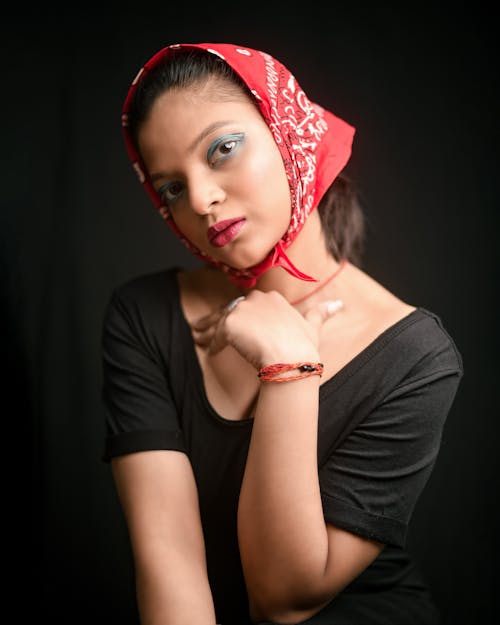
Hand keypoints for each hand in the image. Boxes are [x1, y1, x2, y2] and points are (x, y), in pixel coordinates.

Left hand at [191, 290, 342, 369]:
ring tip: (202, 338)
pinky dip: (214, 344)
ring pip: (222, 321)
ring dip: (211, 331)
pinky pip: (218, 335)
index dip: (245, 318)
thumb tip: (340, 304)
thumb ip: (322, 313)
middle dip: (224, 322)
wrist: (292, 358)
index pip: (251, 305)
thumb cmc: (303, 347)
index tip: (242, 330)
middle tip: (214, 333)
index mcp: (273, 298)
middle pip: (234, 310)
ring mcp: (243, 309)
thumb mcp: (313, 326)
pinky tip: (212, 353)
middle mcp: (257, 298)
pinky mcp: (231, 323)